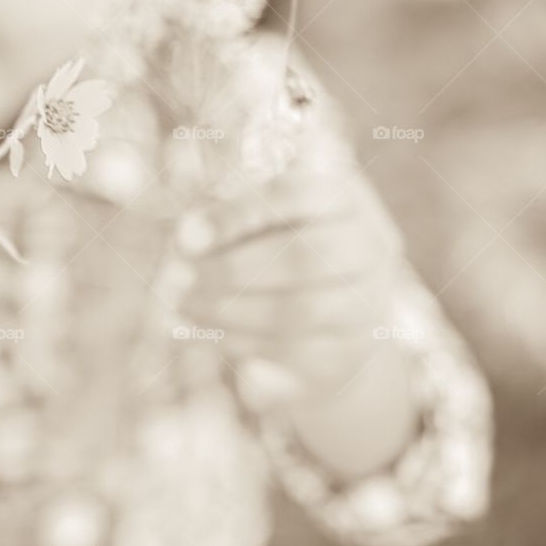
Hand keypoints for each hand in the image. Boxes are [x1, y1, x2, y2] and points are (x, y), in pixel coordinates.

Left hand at [174, 150, 405, 408]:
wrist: (327, 312)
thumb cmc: (281, 243)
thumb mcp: (262, 217)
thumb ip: (229, 218)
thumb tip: (186, 236)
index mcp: (346, 197)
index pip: (298, 194)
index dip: (238, 214)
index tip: (185, 235)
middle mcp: (369, 246)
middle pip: (303, 258)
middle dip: (230, 269)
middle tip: (175, 278)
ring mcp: (367, 302)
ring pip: (298, 310)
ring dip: (229, 308)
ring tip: (182, 303)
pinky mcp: (351, 350)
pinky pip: (294, 349)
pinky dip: (242, 339)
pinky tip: (207, 330)